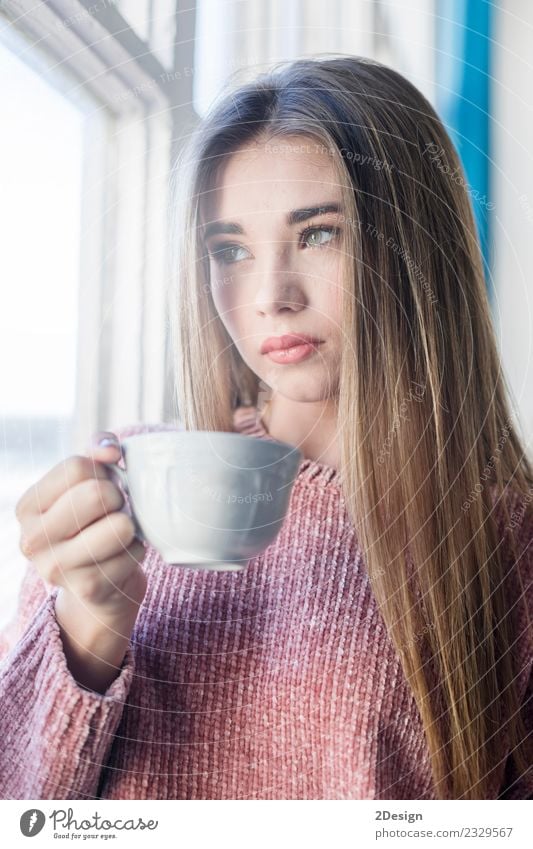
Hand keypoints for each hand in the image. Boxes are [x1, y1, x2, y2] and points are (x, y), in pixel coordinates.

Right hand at [15, 433, 147, 620]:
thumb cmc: (94, 521)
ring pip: (120, 526)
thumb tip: (109, 450)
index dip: (101, 472)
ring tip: (118, 532)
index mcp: (28, 507)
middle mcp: (33, 539)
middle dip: (117, 497)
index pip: (77, 466)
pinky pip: (133, 552)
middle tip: (114, 510)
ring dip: (129, 525)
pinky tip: (122, 556)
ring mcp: (56, 567)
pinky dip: (137, 551)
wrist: (98, 584)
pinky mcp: (87, 588)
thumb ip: (98, 451)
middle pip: (97, 493)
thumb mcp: (89, 481)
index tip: (100, 487)